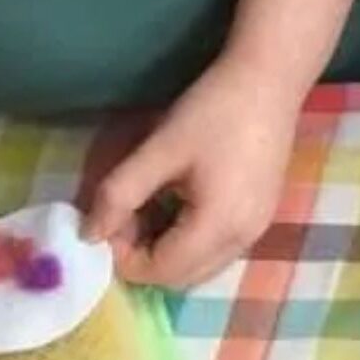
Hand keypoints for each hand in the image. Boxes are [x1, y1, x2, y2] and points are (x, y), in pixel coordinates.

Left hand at [86, 57, 300, 286]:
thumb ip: (119, 195)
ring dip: (166, 251)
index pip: (160, 271)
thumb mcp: (159, 150)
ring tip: (150, 207)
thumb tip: (89, 235)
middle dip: (143, 257)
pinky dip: (188, 241)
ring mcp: (256, 230)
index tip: (109, 216)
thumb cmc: (213, 112)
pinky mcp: (261, 217)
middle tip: (126, 214)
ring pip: (200, 267)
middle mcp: (243, 240)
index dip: (123, 256)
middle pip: (181, 278)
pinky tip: (179, 203)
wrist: (270, 81)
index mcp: (218, 227)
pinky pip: (217, 249)